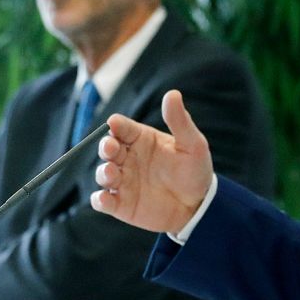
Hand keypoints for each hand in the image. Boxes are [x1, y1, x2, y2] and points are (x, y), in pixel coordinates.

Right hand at [90, 89, 214, 233]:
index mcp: (141, 139)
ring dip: (103, 172)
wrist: (199, 206)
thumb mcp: (192, 144)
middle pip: (107, 148)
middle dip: (106, 146)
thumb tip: (173, 94)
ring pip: (103, 173)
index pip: (122, 127)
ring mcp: (123, 181)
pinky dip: (99, 200)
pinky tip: (104, 198)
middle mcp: (128, 158)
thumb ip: (179, 121)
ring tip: (112, 173)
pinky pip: (103, 201)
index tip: (114, 123)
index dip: (116, 124)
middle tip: (111, 147)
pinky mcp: (121, 204)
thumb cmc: (195, 171)